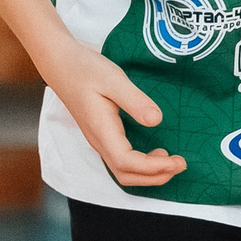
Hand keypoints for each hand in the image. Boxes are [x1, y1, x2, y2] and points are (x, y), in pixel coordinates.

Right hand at [37, 35, 184, 189]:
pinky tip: (154, 153)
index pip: (128, 163)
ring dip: (148, 174)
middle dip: (155, 176)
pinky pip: (121, 161)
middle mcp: (99, 141)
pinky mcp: (101, 135)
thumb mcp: (113, 79)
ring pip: (122, 171)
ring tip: (170, 162)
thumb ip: (135, 101)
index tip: (177, 160)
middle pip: (126, 175)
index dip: (154, 167)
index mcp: (102, 130)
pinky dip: (141, 165)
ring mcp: (99, 139)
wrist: (60, 63)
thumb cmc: (85, 69)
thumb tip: (156, 120)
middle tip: (180, 164)